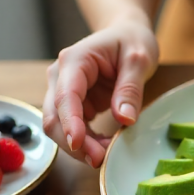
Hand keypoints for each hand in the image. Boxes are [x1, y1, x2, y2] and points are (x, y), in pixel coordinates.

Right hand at [43, 15, 158, 167]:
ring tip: (108, 155)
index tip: (79, 144)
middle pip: (54, 117)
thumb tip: (124, 118)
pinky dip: (87, 143)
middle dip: (73, 142)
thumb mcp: (139, 59)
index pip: (66, 96)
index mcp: (74, 61)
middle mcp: (61, 77)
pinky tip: (106, 148)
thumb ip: (130, 88)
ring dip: (79, 147)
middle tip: (100, 160)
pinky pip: (74, 129)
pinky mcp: (74, 105)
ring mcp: (64, 92)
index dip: (70, 122)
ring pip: (59, 127)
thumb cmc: (132, 41)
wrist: (126, 34)